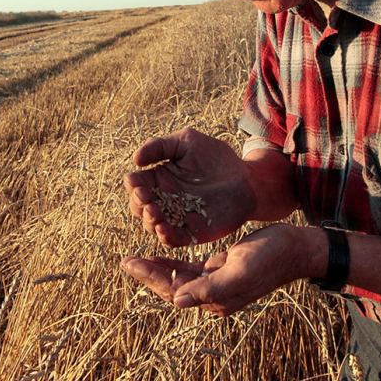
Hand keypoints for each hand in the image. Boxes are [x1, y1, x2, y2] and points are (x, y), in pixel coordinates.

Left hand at [120, 224, 307, 315]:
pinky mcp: (220, 271)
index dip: (150, 277)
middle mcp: (214, 296)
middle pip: (172, 286)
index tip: (129, 263)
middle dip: (147, 274)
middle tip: (124, 261)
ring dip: (157, 269)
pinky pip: (191, 270)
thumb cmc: (271, 257)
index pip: (175, 291)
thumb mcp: (241, 270)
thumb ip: (211, 288)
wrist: (296, 249)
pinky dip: (174, 263)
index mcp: (216, 300)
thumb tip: (178, 301)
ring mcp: (217, 284)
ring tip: (134, 260)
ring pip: (179, 278)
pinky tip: (160, 256)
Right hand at [124, 128, 257, 246]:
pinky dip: (164, 236)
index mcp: (159, 177)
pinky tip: (164, 229)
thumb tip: (135, 160)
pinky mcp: (190, 233)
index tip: (136, 182)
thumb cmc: (217, 157)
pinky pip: (172, 239)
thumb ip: (160, 146)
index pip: (136, 183)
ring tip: (154, 213)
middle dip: (137, 204)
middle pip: (139, 206)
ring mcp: (176, 218)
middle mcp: (163, 199)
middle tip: (146, 198)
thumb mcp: (188, 141)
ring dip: (149, 221)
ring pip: (152, 225)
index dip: (132, 184)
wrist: (248, 180)